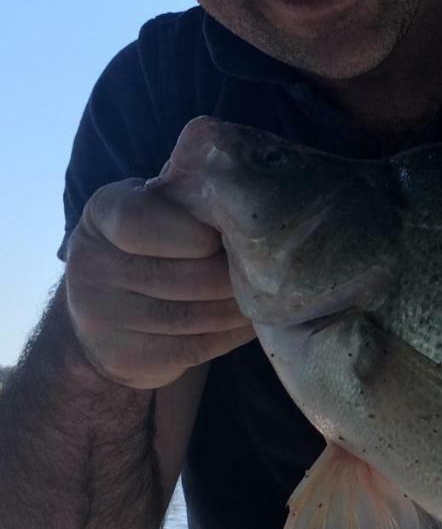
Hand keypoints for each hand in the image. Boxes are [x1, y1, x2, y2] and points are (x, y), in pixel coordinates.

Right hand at [63, 179, 255, 389]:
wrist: (109, 319)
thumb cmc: (153, 248)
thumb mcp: (158, 210)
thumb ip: (187, 195)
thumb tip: (230, 171)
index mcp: (101, 215)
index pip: (138, 222)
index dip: (191, 234)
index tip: (220, 239)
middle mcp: (90, 264)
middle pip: (177, 276)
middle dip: (229, 276)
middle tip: (263, 273)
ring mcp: (100, 316)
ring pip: (190, 315)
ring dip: (237, 308)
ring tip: (264, 298)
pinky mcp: (124, 356)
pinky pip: (193, 347)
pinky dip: (231, 335)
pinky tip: (250, 324)